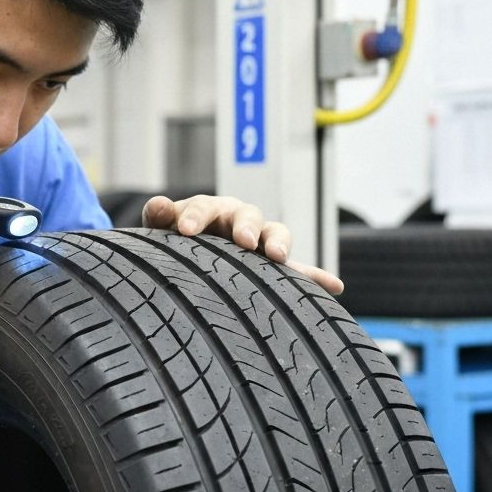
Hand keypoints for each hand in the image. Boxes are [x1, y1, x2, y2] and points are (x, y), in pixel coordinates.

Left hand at [141, 193, 343, 295]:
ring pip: (275, 235)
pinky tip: (334, 286)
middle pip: (248, 216)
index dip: (196, 216)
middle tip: (243, 240)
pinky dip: (314, 276)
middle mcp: (238, 221)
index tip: (186, 229)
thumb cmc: (173, 242)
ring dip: (279, 243)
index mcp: (209, 210)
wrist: (187, 257)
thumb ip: (159, 217)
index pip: (204, 207)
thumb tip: (158, 204)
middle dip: (247, 227)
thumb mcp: (162, 229)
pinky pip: (298, 271)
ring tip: (279, 257)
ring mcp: (258, 242)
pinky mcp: (272, 266)